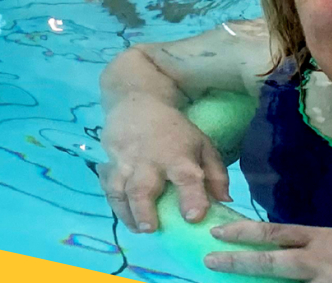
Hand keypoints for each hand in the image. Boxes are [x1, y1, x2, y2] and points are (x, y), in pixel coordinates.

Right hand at [99, 98, 231, 232]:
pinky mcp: (110, 161)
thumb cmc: (174, 130)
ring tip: (136, 228)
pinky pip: (106, 183)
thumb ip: (216, 173)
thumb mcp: (202, 144)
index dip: (191, 197)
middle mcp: (150, 161)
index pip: (186, 177)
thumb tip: (225, 201)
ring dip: (125, 212)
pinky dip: (111, 200)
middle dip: (145, 211)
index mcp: (178, 156)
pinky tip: (121, 211)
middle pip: (143, 187)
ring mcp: (126, 162)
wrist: (137, 101)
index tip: (193, 217)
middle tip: (150, 229)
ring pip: (119, 189)